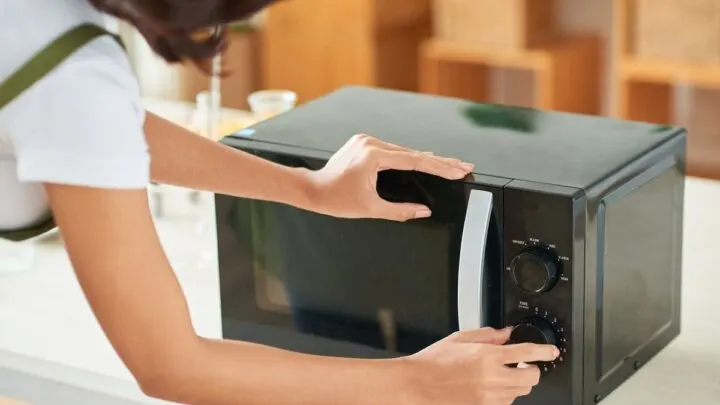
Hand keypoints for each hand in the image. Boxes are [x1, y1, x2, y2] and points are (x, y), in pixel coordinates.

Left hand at [309, 134, 474, 220]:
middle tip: (463, 165)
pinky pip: (392, 150)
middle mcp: (371, 143)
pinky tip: (423, 159)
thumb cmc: (334, 199)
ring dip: (425, 159)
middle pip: (412, 153)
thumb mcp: (370, 209)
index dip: (440, 167)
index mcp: (373, 156)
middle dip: (439, 162)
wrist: (310, 189)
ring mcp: (366, 141)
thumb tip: (424, 211)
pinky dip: (409, 157)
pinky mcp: (363, 144)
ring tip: (449, 165)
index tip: (458, 169)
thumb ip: (400, 211)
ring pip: (403, 151)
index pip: (415, 161)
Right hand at [403, 327, 559, 404]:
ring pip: (520, 392)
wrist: (417, 385)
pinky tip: (491, 386)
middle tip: (523, 364)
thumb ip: (486, 334)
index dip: (544, 351)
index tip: (551, 352)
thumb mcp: (459, 338)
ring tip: (502, 374)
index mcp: (487, 355)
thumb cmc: (433, 362)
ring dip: (517, 382)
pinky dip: (505, 394)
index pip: (527, 352)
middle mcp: (492, 377)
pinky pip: (506, 403)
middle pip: (531, 377)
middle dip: (531, 369)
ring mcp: (489, 396)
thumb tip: (505, 334)